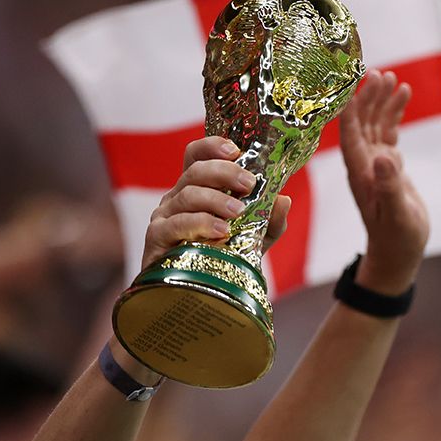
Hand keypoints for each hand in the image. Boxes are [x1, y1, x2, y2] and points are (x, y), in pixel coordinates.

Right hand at [142, 137, 290, 268]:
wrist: (199, 294)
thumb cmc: (223, 259)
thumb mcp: (255, 239)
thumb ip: (271, 221)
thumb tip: (284, 199)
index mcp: (198, 189)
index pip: (197, 156)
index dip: (212, 146)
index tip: (235, 150)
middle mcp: (178, 197)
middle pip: (195, 170)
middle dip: (224, 172)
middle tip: (249, 183)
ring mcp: (165, 216)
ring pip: (187, 194)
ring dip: (215, 199)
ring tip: (238, 211)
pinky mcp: (157, 237)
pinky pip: (176, 223)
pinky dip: (200, 223)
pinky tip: (221, 231)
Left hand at [339, 70, 429, 293]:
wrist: (398, 253)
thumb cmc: (397, 237)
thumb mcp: (396, 213)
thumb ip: (390, 185)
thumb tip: (386, 156)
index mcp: (359, 172)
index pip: (349, 133)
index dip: (350, 108)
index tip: (353, 82)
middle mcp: (364, 163)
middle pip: (361, 122)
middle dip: (368, 97)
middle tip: (379, 73)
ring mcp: (375, 163)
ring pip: (375, 123)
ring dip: (381, 101)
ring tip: (393, 79)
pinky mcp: (389, 165)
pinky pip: (389, 132)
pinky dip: (395, 113)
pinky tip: (404, 95)